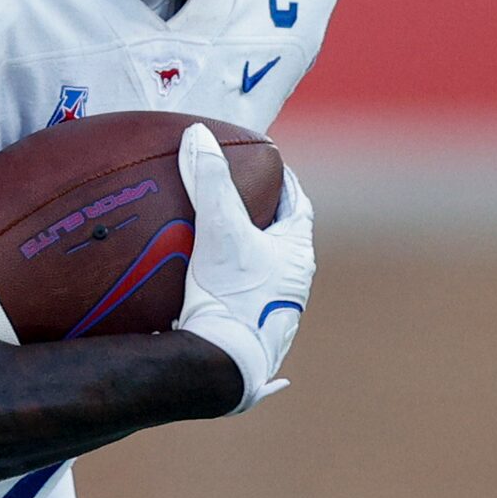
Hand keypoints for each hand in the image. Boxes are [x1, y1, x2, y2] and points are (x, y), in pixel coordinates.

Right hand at [173, 125, 313, 413]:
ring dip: (249, 254)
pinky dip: (231, 284)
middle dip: (264, 217)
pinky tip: (209, 286)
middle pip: (283, 239)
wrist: (224, 362)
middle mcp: (292, 284)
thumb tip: (198, 134)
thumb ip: (210, 182)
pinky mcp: (250, 331)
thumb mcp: (221, 229)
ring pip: (266, 272)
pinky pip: (244, 298)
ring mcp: (273, 310)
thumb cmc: (233, 295)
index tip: (271, 165)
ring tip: (220, 239)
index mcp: (296, 255)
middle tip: (241, 197)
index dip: (285, 183)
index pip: (298, 207)